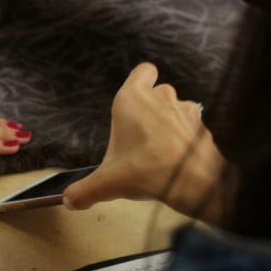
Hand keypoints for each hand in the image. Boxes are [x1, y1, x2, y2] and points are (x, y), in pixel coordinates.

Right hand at [62, 63, 225, 222]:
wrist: (195, 183)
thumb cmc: (147, 171)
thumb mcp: (107, 183)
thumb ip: (84, 191)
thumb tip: (69, 200)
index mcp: (132, 99)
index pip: (143, 70)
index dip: (140, 81)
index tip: (133, 102)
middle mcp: (160, 97)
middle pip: (157, 91)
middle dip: (150, 108)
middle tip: (140, 135)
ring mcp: (184, 109)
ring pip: (175, 106)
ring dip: (169, 121)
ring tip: (161, 148)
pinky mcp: (202, 125)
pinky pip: (191, 124)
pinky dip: (186, 136)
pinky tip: (178, 156)